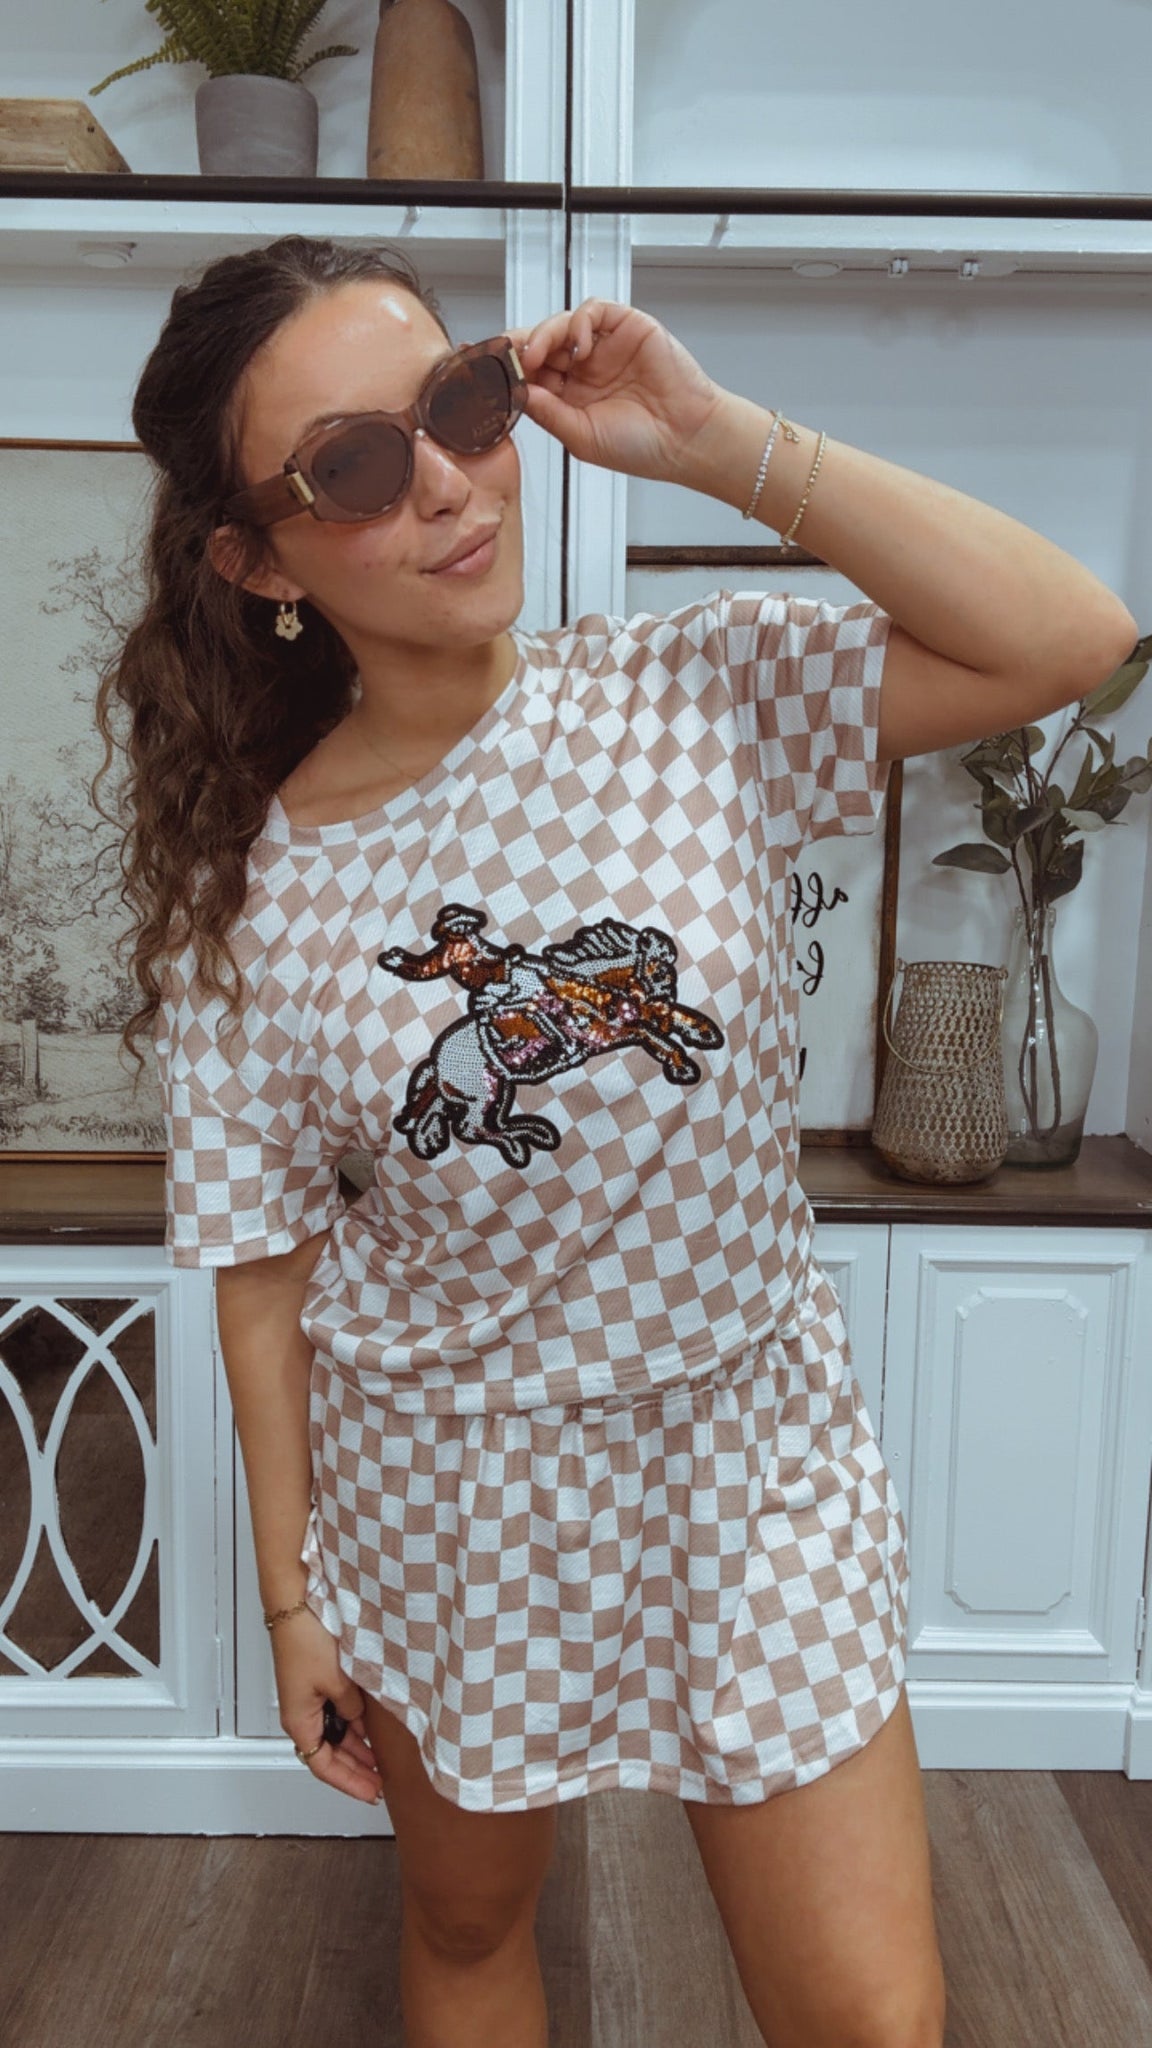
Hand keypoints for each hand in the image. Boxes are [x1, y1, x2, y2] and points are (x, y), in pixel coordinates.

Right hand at [271, 1608, 385, 1805]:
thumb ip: (352, 1708)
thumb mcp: (337, 1680)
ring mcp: (309, 1698)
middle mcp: (301, 1713)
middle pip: (329, 1754)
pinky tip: (371, 1728)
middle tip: (380, 1784)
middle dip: (354, 1770)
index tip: (372, 1793)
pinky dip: (353, 1725)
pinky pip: (335, 1713)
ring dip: (356, 1749)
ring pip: (334, 1734)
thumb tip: (360, 1721)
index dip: (348, 1783)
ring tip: (381, 1762)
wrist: (295, 1601)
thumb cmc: (306, 1638)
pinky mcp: (316, 1681)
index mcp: (299, 1720)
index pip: (323, 1766)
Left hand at [506, 299, 727, 486]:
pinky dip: (579, 322)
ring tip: (537, 354)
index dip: (508, 367)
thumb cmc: (641, 446)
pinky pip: (593, 311)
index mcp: (569, 395)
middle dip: (519, 347)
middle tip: (506, 357)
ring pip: (561, 324)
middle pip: (540, 343)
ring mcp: (604, 346)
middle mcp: (584, 368)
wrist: (685, 439)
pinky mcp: (626, 327)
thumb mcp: (580, 436)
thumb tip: (515, 392)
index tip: (484, 367)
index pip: (531, 372)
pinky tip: (579, 346)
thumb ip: (547, 412)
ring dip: (543, 334)